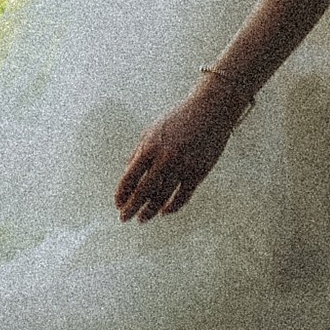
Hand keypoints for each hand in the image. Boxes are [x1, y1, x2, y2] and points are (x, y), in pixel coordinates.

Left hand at [115, 74, 247, 223]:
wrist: (210, 110)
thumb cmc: (178, 119)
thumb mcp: (153, 131)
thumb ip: (139, 152)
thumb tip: (127, 174)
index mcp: (150, 146)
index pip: (130, 177)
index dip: (122, 193)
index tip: (118, 204)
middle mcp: (165, 158)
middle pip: (144, 191)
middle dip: (131, 207)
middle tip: (124, 218)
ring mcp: (183, 166)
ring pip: (163, 197)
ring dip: (150, 211)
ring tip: (142, 219)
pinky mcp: (199, 171)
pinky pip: (183, 196)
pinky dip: (172, 207)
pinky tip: (164, 212)